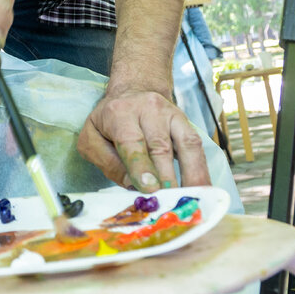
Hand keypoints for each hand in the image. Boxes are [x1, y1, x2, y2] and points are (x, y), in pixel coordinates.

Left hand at [76, 88, 209, 192]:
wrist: (133, 92)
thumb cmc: (109, 122)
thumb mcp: (92, 138)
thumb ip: (106, 161)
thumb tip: (132, 184)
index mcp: (119, 113)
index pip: (131, 141)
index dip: (141, 165)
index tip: (150, 188)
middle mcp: (148, 110)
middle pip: (159, 145)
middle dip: (165, 176)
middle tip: (168, 201)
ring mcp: (171, 114)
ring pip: (185, 144)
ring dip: (191, 174)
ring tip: (192, 198)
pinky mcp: (186, 122)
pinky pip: (197, 146)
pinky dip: (201, 169)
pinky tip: (202, 187)